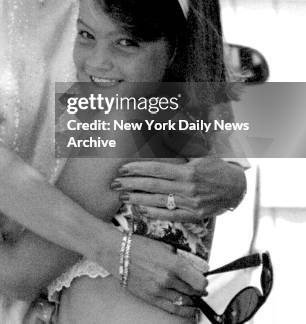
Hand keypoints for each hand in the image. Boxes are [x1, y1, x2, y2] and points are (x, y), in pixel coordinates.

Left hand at [112, 158, 245, 221]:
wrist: (237, 187)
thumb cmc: (216, 166)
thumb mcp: (200, 152)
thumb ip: (181, 146)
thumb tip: (161, 136)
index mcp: (188, 171)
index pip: (156, 170)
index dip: (137, 169)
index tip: (122, 168)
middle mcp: (188, 188)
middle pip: (153, 186)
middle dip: (131, 184)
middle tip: (115, 184)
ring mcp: (190, 204)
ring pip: (158, 202)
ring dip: (137, 199)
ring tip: (122, 197)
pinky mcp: (193, 215)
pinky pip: (169, 216)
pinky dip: (154, 214)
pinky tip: (140, 210)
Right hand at [126, 234, 207, 317]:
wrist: (117, 253)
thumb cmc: (139, 246)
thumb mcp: (164, 246)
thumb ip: (179, 258)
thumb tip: (192, 267)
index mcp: (173, 263)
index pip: (199, 281)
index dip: (203, 281)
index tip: (203, 280)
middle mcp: (168, 279)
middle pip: (193, 292)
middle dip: (198, 290)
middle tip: (199, 287)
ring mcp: (159, 290)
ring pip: (184, 301)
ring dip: (192, 300)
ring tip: (194, 298)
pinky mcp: (151, 298)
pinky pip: (172, 308)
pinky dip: (183, 310)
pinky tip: (188, 309)